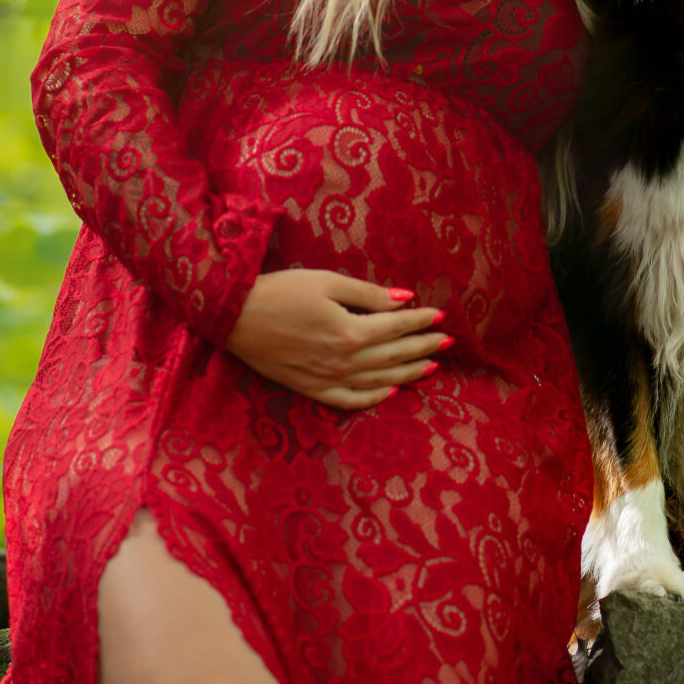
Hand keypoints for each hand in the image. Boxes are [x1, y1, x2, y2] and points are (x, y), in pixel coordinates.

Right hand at [226, 269, 449, 409]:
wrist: (234, 315)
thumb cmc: (282, 291)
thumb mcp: (328, 282)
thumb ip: (369, 295)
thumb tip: (405, 300)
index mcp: (349, 332)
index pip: (396, 328)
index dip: (421, 322)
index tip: (442, 316)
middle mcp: (342, 361)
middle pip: (393, 356)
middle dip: (424, 348)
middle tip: (448, 342)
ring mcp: (326, 379)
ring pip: (378, 381)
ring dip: (408, 374)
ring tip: (431, 367)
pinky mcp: (310, 388)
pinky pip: (348, 401)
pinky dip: (372, 399)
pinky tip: (389, 392)